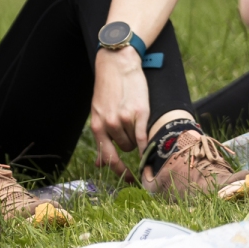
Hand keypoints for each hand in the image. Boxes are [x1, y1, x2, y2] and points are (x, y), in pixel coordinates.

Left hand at [90, 46, 150, 164]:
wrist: (116, 66)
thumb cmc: (109, 91)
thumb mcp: (98, 114)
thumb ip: (101, 138)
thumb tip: (99, 164)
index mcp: (97, 126)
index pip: (107, 157)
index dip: (118, 171)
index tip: (128, 181)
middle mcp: (108, 125)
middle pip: (125, 149)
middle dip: (130, 144)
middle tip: (131, 128)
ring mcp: (123, 120)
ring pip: (135, 143)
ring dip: (138, 136)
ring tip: (135, 118)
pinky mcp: (139, 113)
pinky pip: (144, 138)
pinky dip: (148, 145)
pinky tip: (151, 147)